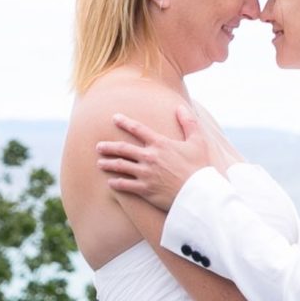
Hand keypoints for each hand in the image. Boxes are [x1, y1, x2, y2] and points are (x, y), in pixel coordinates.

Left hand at [97, 103, 215, 212]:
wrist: (198, 192)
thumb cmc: (200, 167)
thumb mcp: (198, 141)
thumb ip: (188, 122)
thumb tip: (180, 107)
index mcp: (160, 144)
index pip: (138, 129)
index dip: (124, 122)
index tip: (114, 118)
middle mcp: (150, 157)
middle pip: (123, 149)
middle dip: (109, 146)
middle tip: (99, 146)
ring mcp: (145, 174)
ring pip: (120, 166)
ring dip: (108, 164)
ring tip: (99, 163)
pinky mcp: (145, 189)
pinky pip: (125, 185)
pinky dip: (116, 183)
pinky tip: (110, 182)